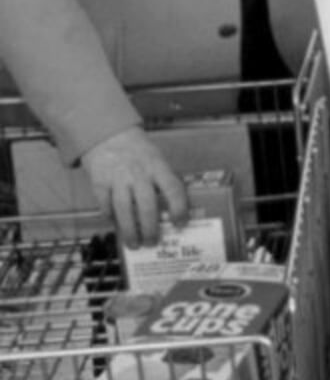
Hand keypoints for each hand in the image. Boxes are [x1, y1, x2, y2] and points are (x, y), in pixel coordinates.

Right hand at [80, 128, 187, 249]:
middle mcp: (139, 174)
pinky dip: (109, 216)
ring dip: (129, 230)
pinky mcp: (100, 182)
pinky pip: (105, 205)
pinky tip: (113, 223)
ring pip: (124, 210)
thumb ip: (163, 180)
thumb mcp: (156, 160)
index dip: (179, 208)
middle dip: (150, 228)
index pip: (173, 189)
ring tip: (133, 244)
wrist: (108, 135)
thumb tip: (172, 209)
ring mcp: (118, 179)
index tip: (181, 224)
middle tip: (152, 242)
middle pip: (147, 206)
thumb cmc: (138, 151)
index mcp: (158, 167)